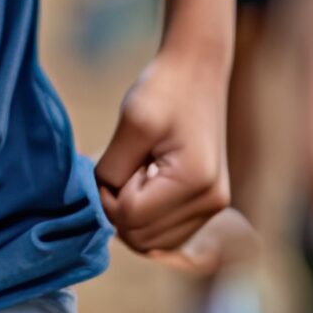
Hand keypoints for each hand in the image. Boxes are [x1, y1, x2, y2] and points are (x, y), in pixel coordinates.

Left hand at [96, 46, 233, 263]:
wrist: (197, 69)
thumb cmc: (164, 89)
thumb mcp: (132, 123)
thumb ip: (112, 170)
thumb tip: (100, 205)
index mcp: (195, 183)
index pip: (130, 217)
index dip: (108, 193)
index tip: (116, 159)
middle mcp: (211, 203)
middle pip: (141, 238)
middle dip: (120, 206)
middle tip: (127, 164)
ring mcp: (213, 207)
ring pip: (152, 242)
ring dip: (132, 214)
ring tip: (139, 171)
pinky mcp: (207, 205)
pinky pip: (165, 234)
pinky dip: (146, 217)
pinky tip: (147, 182)